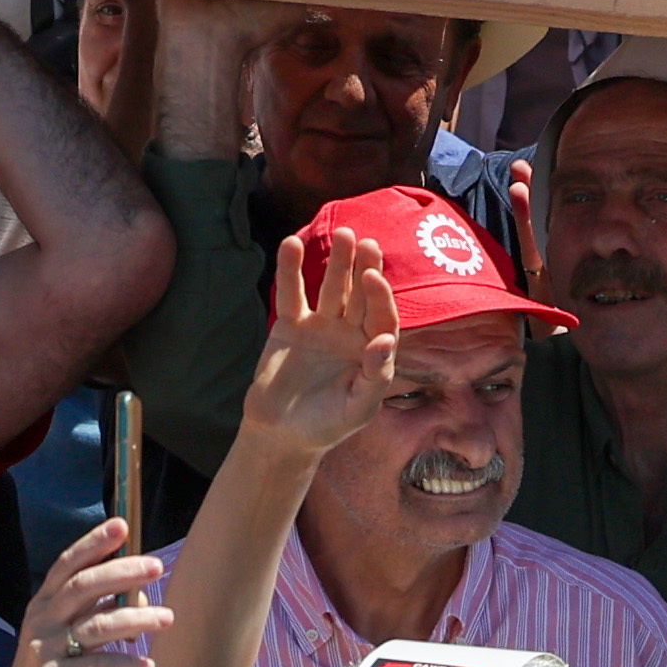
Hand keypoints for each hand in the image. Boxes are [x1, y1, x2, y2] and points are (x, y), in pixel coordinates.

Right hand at [0, 515, 167, 666]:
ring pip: (96, 626)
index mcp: (44, 604)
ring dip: (136, 618)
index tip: (122, 525)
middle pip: (84, 586)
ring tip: (168, 618)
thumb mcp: (62, 635)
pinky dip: (124, 664)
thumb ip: (88, 610)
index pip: (68, 564)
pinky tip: (149, 666)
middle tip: (157, 566)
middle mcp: (42, 621)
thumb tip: (131, 584)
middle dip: (122, 572)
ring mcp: (46, 651)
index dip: (94, 543)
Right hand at [246, 224, 402, 453]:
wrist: (281, 434)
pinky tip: (291, 244)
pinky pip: (292, 294)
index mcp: (371, 352)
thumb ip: (375, 377)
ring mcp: (320, 326)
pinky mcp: (290, 325)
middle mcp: (350, 334)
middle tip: (366, 242)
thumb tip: (385, 341)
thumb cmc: (327, 425)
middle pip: (360, 295)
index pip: (383, 318)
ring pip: (332, 288)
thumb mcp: (357, 409)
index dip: (380, 297)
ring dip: (336, 262)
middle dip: (364, 268)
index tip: (373, 276)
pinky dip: (291, 270)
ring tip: (342, 233)